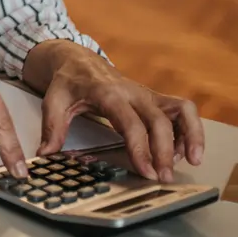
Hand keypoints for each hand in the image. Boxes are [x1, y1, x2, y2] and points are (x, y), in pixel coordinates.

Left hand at [26, 41, 204, 182]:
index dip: (140, 147)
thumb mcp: (53, 100)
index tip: (146, 170)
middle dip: (166, 150)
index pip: (130, 122)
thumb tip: (46, 153)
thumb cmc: (68, 81)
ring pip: (181, 109)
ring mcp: (146, 94)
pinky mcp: (155, 99)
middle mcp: (132, 92)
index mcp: (107, 92)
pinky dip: (190, 129)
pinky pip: (182, 110)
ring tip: (190, 161)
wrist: (77, 60)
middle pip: (159, 120)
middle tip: (164, 176)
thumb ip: (52, 127)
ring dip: (191, 135)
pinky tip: (184, 150)